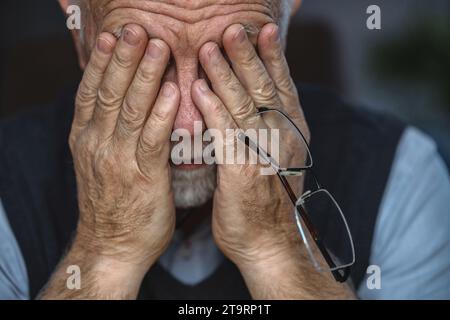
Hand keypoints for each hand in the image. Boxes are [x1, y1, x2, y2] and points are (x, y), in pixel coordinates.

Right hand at [70, 24, 178, 271]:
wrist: (112, 245)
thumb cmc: (113, 201)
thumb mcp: (100, 160)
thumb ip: (108, 130)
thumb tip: (120, 100)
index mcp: (87, 138)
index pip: (91, 91)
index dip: (101, 61)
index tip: (111, 35)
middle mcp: (98, 144)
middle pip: (110, 93)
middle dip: (123, 58)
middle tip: (134, 28)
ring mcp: (118, 160)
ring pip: (130, 111)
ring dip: (143, 76)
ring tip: (155, 46)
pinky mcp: (142, 177)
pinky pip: (152, 140)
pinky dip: (161, 114)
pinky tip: (170, 91)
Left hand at [191, 23, 308, 266]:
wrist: (270, 243)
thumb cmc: (268, 199)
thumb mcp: (277, 156)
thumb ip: (267, 126)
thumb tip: (253, 100)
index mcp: (291, 131)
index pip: (282, 86)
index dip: (272, 57)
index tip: (263, 29)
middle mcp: (282, 138)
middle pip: (265, 88)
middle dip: (249, 56)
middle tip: (235, 27)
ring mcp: (264, 154)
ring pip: (245, 107)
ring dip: (226, 75)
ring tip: (211, 47)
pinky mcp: (242, 173)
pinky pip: (226, 136)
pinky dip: (213, 111)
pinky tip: (199, 91)